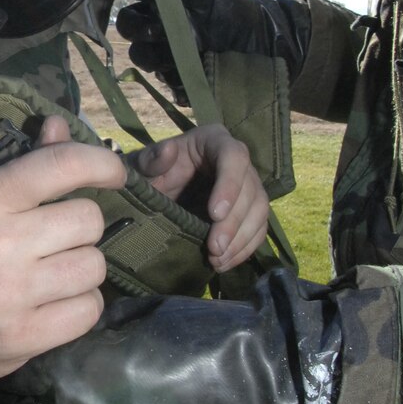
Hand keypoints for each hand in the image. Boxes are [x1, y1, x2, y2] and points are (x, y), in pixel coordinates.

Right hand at [0, 131, 126, 385]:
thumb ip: (19, 167)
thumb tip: (61, 128)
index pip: (60, 166)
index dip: (101, 163)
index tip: (114, 173)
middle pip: (88, 220)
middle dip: (81, 228)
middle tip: (59, 239)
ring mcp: (10, 295)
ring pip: (94, 266)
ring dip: (83, 268)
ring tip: (56, 273)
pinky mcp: (23, 337)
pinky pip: (89, 310)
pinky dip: (81, 305)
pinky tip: (56, 303)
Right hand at [117, 0, 310, 87]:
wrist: (265, 36)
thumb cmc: (232, 8)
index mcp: (161, 16)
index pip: (130, 21)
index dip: (134, 24)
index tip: (152, 23)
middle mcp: (163, 42)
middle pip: (137, 51)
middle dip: (146, 50)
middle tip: (165, 43)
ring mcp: (175, 65)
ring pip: (154, 72)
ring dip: (165, 67)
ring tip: (189, 59)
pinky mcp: (190, 85)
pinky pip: (176, 91)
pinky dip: (183, 87)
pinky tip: (197, 78)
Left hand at [135, 125, 269, 271]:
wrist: (156, 190)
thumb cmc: (150, 172)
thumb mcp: (143, 165)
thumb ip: (151, 159)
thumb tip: (168, 151)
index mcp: (214, 140)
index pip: (234, 157)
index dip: (229, 186)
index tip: (214, 214)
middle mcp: (237, 159)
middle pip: (250, 189)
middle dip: (234, 223)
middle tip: (214, 248)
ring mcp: (247, 184)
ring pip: (259, 211)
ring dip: (242, 239)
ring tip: (218, 260)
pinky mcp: (248, 208)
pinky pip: (258, 228)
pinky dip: (244, 248)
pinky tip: (226, 262)